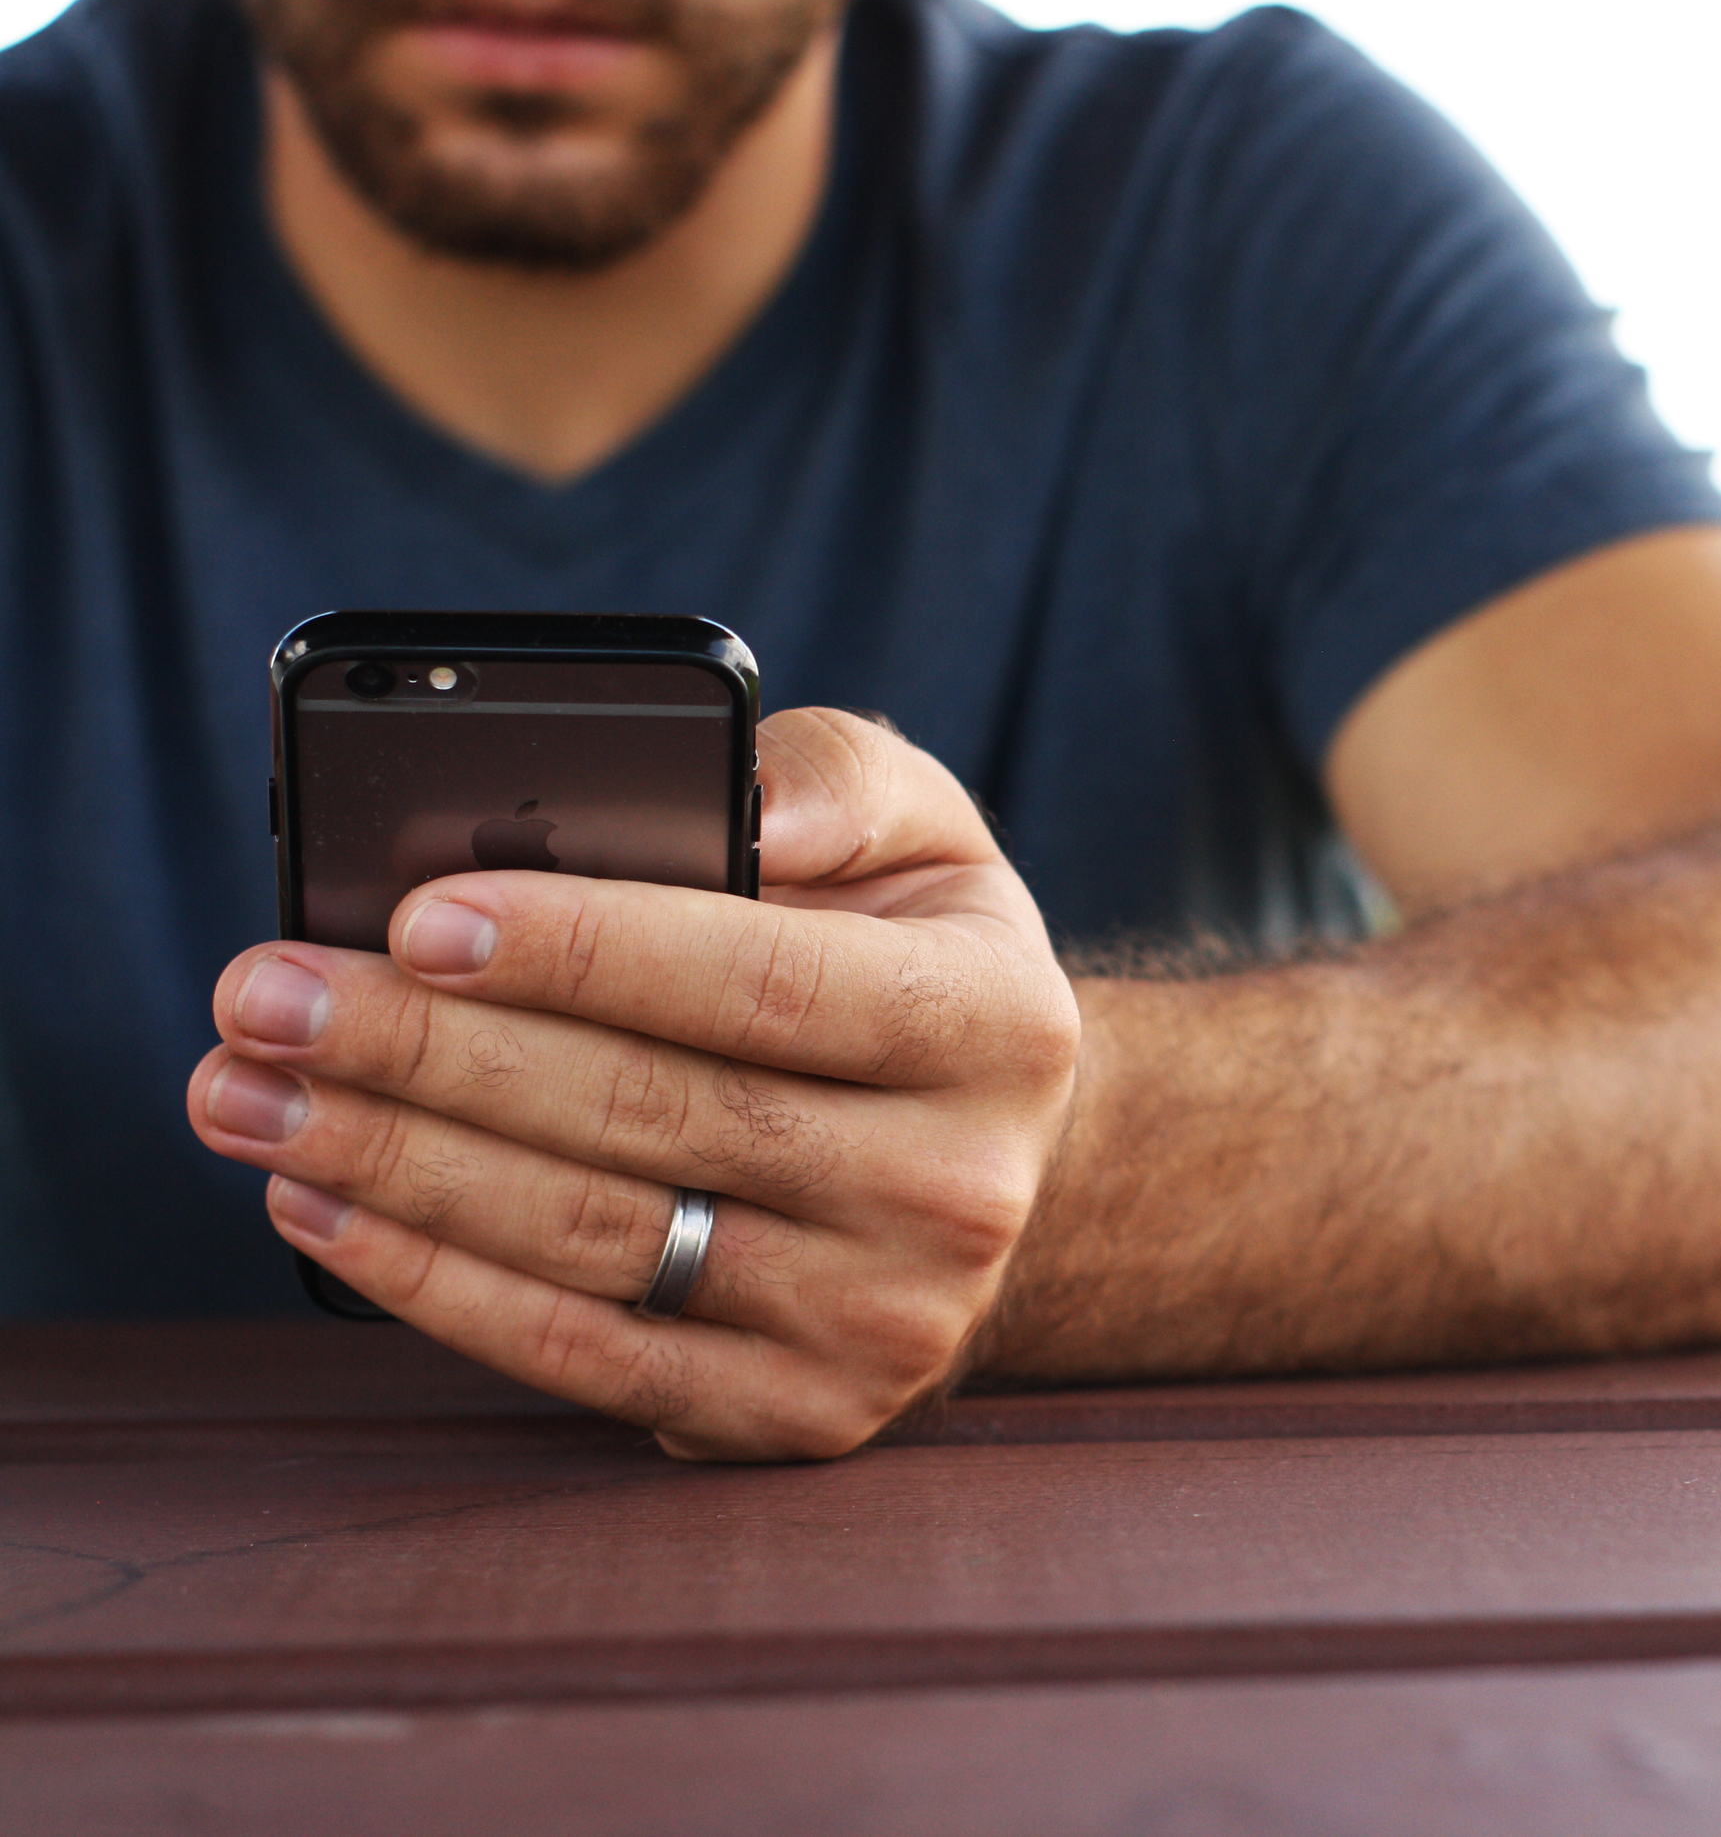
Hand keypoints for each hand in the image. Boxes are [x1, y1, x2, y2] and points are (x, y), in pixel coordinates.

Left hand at [185, 710, 1079, 1459]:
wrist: (984, 1160)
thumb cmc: (909, 959)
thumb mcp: (923, 837)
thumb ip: (838, 781)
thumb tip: (742, 808)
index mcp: (998, 1024)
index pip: (766, 984)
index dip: (586, 952)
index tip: (415, 918)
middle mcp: (958, 1190)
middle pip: (654, 1115)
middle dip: (430, 1053)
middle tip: (261, 997)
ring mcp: (881, 1323)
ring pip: (599, 1241)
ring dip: (395, 1166)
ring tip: (245, 1090)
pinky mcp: (798, 1416)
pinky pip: (587, 1358)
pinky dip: (432, 1285)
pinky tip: (322, 1204)